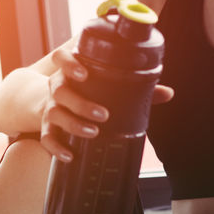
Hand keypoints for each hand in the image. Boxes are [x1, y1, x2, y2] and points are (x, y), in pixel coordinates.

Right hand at [41, 44, 173, 161]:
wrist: (47, 103)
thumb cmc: (84, 91)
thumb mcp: (102, 85)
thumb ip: (133, 88)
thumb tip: (167, 93)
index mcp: (69, 71)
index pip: (60, 57)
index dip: (69, 64)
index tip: (84, 74)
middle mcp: (56, 88)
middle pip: (60, 90)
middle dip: (81, 103)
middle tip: (103, 115)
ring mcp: (49, 107)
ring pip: (55, 114)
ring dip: (74, 124)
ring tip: (94, 132)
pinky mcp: (45, 127)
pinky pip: (46, 138)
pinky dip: (56, 148)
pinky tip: (69, 156)